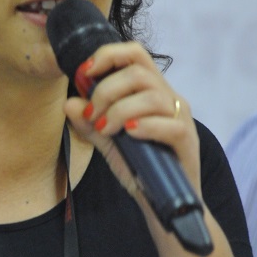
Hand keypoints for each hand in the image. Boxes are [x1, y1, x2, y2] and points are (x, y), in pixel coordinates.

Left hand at [63, 41, 201, 197]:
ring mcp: (180, 118)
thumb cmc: (141, 168)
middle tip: (92, 116)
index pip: (134, 54)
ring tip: (105, 129)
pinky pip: (170, 124)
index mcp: (151, 91)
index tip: (84, 72)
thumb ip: (89, 123)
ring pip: (152, 96)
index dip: (108, 55)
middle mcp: (169, 98)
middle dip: (106, 90)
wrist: (164, 203)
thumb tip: (69, 103)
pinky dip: (144, 126)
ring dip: (120, 110)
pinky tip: (128, 135)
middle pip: (139, 72)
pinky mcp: (187, 141)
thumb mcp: (108, 143)